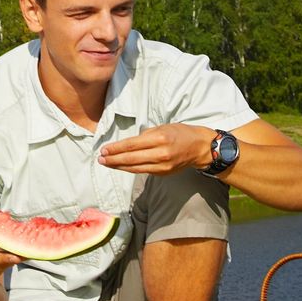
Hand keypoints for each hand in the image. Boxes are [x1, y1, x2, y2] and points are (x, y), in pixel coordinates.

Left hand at [98, 124, 216, 175]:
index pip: (132, 145)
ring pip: (135, 168)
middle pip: (131, 158)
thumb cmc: (180, 133)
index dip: (116, 148)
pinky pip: (143, 171)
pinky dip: (130, 169)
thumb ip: (146, 135)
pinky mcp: (163, 173)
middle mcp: (161, 153)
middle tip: (101, 159)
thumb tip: (128, 143)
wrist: (200, 148)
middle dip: (113, 159)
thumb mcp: (163, 127)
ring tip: (107, 164)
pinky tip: (121, 166)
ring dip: (119, 166)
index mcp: (160, 138)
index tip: (104, 150)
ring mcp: (162, 166)